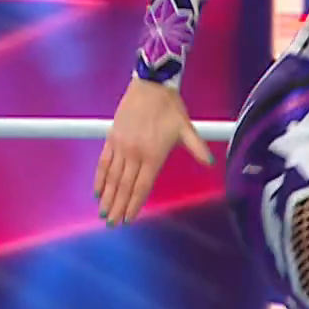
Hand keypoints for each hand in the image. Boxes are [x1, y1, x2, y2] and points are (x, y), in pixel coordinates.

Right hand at [96, 78, 214, 226]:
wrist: (151, 85)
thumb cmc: (170, 107)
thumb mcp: (186, 128)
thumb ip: (197, 148)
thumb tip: (210, 163)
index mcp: (154, 155)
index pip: (142, 186)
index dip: (134, 205)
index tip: (128, 219)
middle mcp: (135, 154)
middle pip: (124, 186)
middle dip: (118, 207)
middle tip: (112, 224)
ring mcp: (121, 146)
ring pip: (112, 177)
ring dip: (107, 197)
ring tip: (103, 213)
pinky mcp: (111, 138)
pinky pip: (103, 162)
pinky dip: (100, 178)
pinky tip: (97, 190)